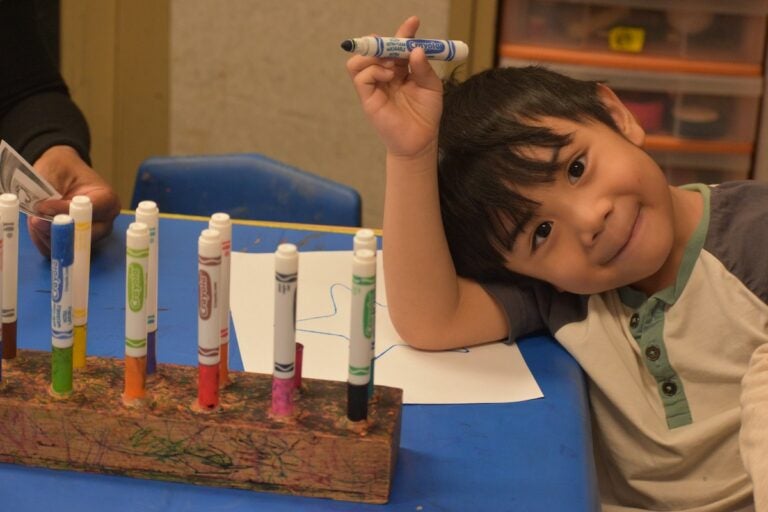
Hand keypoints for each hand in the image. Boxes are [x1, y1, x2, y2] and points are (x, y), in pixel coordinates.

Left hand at [28, 145, 120, 255]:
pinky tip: (37, 228)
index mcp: (107, 200)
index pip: (92, 211)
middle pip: (85, 236)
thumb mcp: (55, 173)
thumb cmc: (61, 170)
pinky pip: (59, 251)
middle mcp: (104, 222)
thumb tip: (42, 219)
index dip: (65, 211)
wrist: (59, 175)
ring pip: (71, 247)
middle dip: (57, 230)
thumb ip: (50, 195)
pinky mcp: (76, 245)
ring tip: (34, 220)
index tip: (43, 206)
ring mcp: (92, 236)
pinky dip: (44, 242)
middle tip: (35, 220)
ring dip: (47, 236)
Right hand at [346, 16, 443, 157]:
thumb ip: (423, 68)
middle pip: (375, 49)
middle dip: (384, 42)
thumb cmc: (426, 114)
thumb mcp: (431, 87)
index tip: (413, 22)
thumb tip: (415, 49)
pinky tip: (389, 77)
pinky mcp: (368, 98)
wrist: (420, 140)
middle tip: (398, 44)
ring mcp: (375, 86)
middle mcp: (386, 75)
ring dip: (375, 57)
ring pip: (359, 60)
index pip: (398, 46)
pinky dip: (373, 70)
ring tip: (393, 66)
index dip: (403, 33)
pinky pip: (360, 76)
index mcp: (402, 69)